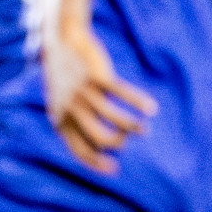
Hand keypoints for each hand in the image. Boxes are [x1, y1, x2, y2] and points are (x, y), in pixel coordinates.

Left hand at [44, 20, 156, 174]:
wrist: (62, 42)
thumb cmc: (64, 77)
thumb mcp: (61, 102)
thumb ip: (72, 121)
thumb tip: (93, 141)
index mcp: (60, 119)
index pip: (79, 150)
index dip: (96, 163)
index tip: (114, 169)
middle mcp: (71, 109)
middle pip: (99, 139)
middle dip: (117, 143)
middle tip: (127, 139)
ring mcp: (84, 93)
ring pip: (114, 119)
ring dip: (132, 127)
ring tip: (144, 129)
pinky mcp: (98, 78)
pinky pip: (123, 94)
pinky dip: (139, 102)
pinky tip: (152, 108)